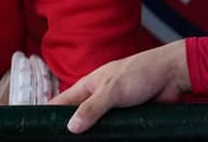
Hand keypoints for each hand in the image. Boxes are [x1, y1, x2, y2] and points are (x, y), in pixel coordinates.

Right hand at [50, 39, 190, 132]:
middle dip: (71, 131)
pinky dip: (110, 138)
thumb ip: (91, 108)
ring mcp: (113, 109)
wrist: (171, 75)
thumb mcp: (112, 90)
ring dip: (92, 136)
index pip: (62, 102)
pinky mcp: (127, 119)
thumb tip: (71, 127)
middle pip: (78, 118)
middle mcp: (98, 97)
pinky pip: (114, 132)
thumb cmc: (140, 73)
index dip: (48, 113)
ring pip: (97, 128)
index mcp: (89, 85)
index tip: (36, 128)